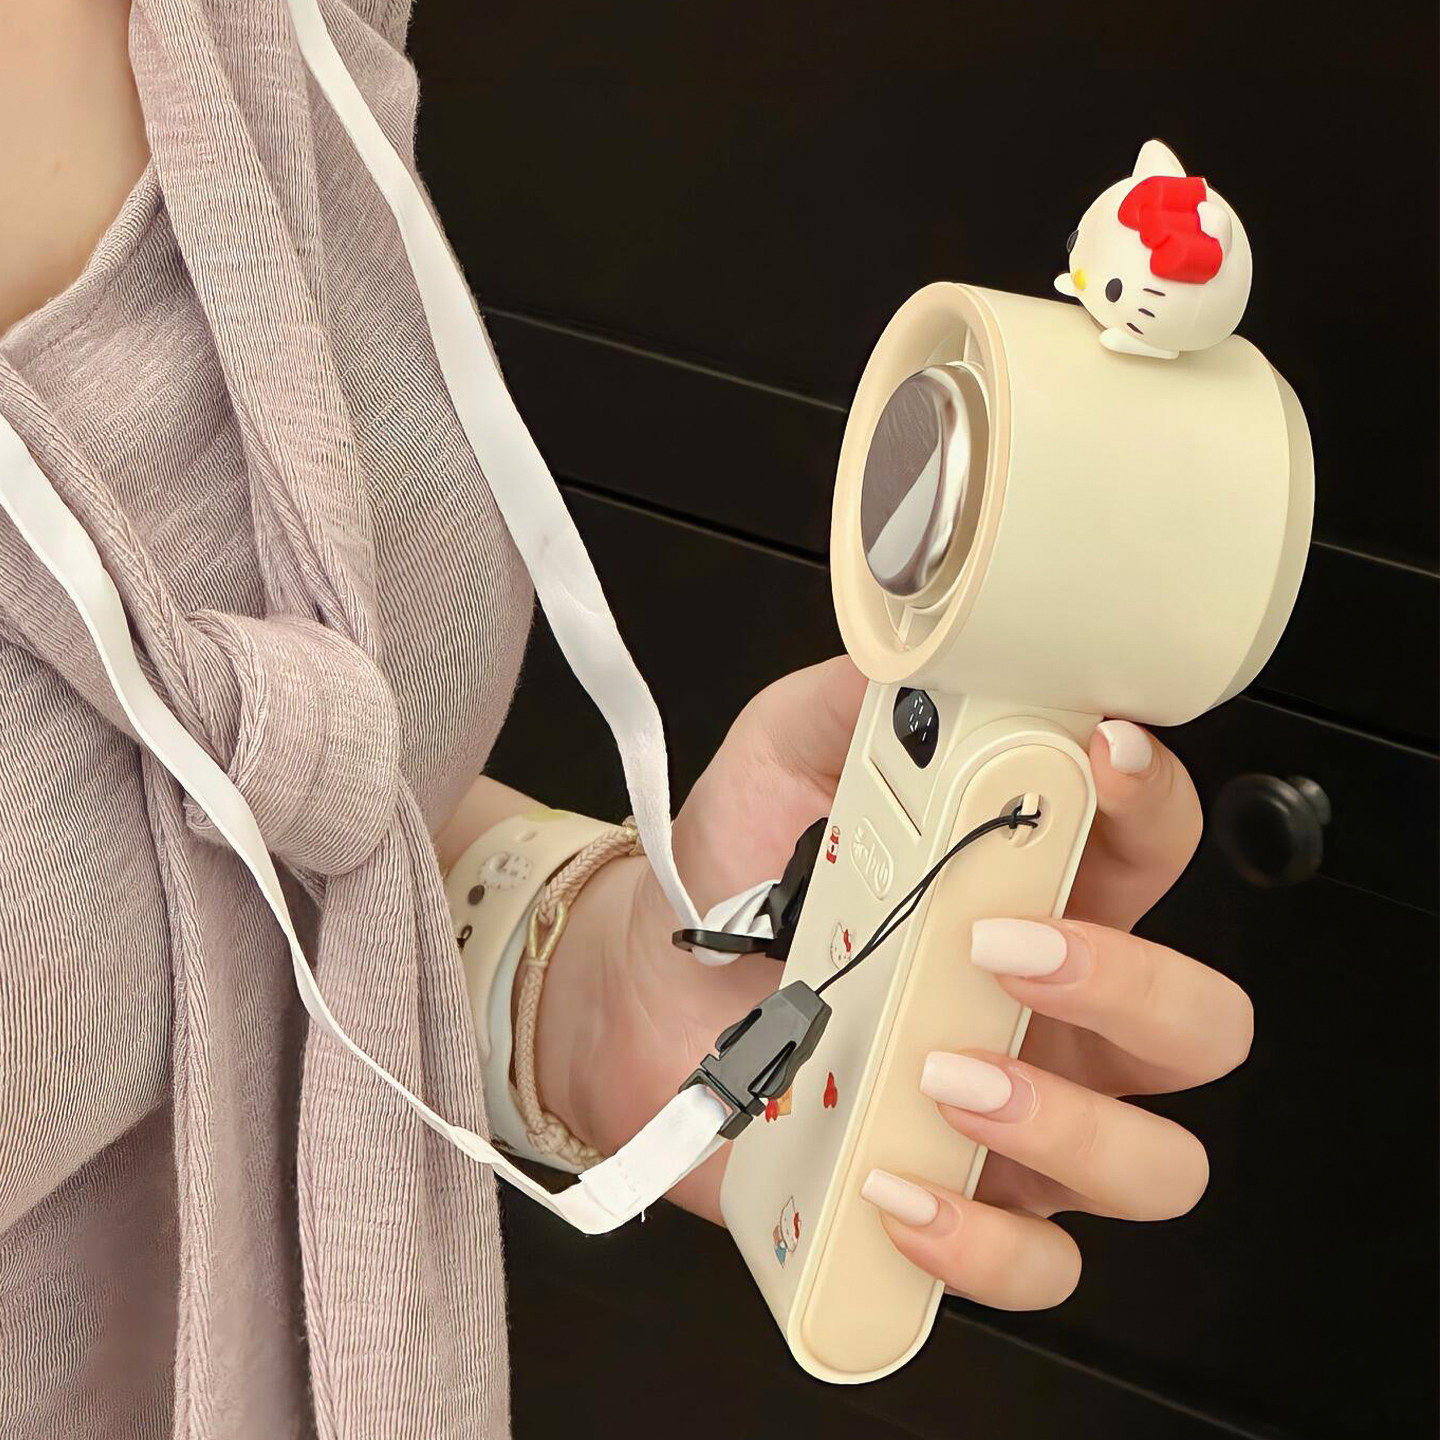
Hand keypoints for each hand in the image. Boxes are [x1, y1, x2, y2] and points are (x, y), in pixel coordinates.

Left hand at [539, 658, 1252, 1311]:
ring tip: (942, 1073)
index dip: (1151, 805)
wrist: (636, 991)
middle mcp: (1049, 1011)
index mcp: (1030, 890)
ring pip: (1149, 1162)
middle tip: (1003, 944)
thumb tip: (927, 654)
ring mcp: (1012, 1116)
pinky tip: (895, 1184)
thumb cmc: (725, 875)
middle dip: (1132, 986)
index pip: (1147, 849)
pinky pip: (1031, 1261)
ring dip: (1068, 1125)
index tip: (1094, 762)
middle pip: (1196, 1024)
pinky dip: (981, 1242)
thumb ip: (857, 705)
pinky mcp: (950, 1200)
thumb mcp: (783, 759)